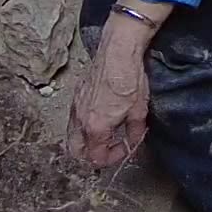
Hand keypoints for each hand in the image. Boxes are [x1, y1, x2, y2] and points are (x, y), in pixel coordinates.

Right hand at [68, 27, 153, 167]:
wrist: (117, 52)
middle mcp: (80, 120)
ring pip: (72, 135)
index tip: (124, 149)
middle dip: (92, 155)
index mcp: (96, 128)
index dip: (112, 158)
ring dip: (86, 141)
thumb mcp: (139, 111)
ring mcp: (75, 107)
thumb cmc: (129, 79)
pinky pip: (73, 119)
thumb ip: (134, 133)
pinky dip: (82, 126)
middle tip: (109, 149)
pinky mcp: (76, 95)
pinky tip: (98, 118)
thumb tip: (132, 143)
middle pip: (76, 151)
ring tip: (104, 135)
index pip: (96, 157)